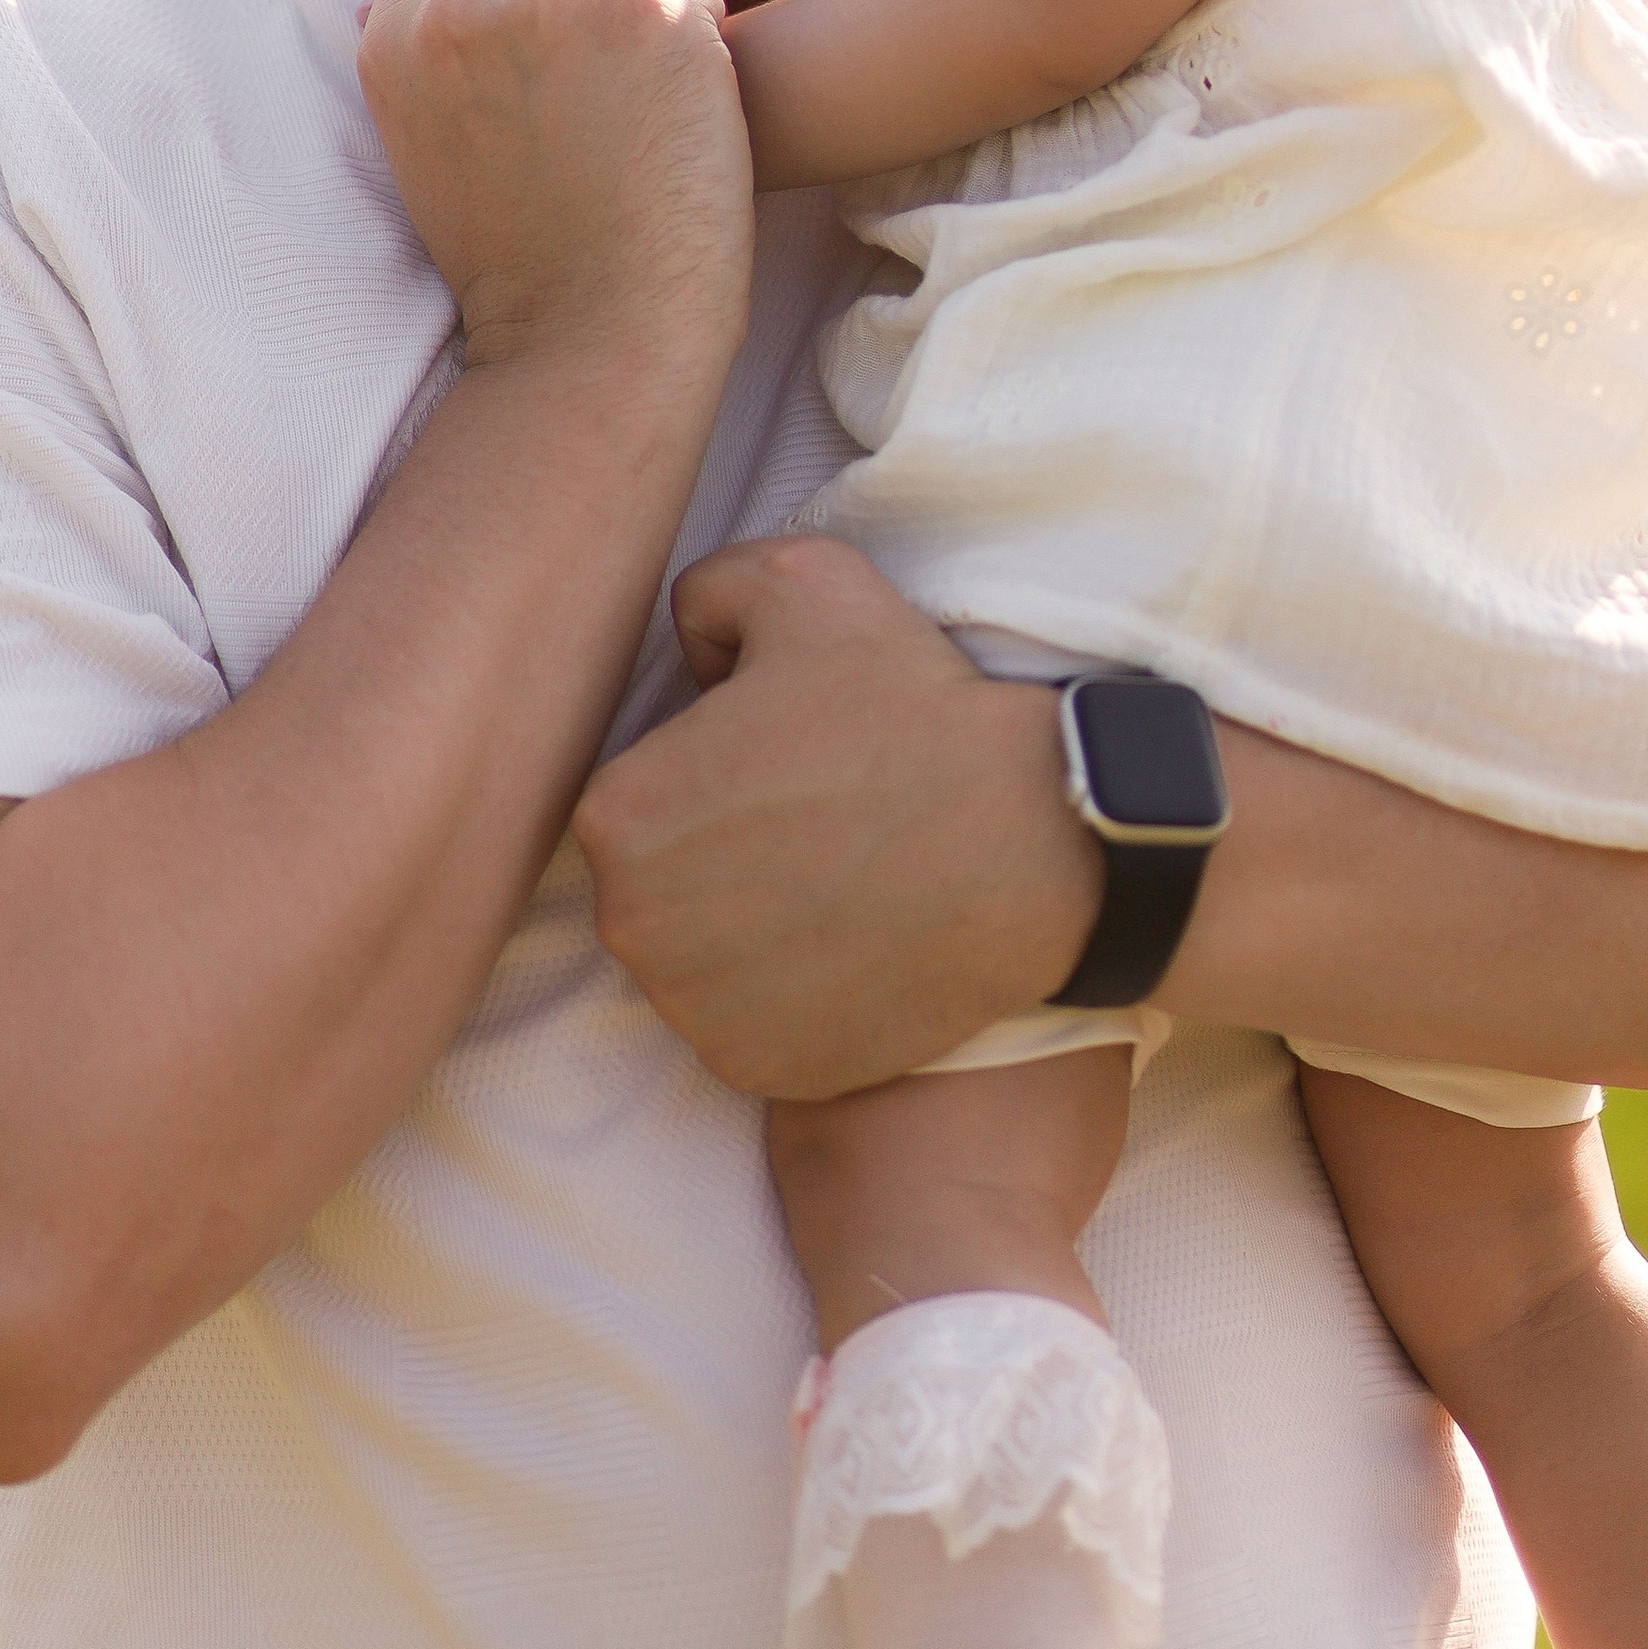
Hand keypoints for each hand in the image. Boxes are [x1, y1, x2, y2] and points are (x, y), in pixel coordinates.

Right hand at [360, 0, 755, 390]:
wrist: (592, 334)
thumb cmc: (522, 252)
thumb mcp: (424, 133)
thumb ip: (427, 36)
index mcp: (394, 33)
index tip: (539, 9)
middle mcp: (461, 2)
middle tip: (597, 61)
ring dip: (639, 2)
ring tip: (633, 102)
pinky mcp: (643, 12)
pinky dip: (697, 39)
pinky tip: (681, 113)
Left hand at [573, 538, 1101, 1096]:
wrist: (1029, 839)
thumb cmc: (912, 707)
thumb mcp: (802, 578)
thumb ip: (708, 589)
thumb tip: (691, 642)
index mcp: (618, 814)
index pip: (639, 789)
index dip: (711, 764)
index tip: (782, 756)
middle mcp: (631, 927)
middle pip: (658, 879)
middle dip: (717, 849)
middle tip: (815, 816)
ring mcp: (693, 1011)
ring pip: (697, 955)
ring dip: (748, 923)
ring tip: (840, 876)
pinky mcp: (754, 1070)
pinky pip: (747, 1024)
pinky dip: (790, 993)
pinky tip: (855, 939)